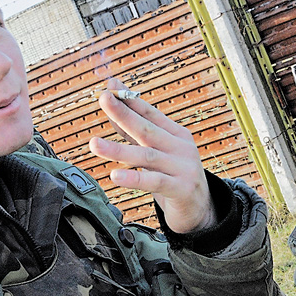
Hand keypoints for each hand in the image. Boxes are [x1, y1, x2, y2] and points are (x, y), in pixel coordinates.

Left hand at [88, 78, 216, 233]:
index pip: (149, 113)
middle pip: (147, 128)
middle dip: (123, 113)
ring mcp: (183, 168)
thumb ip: (136, 135)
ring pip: (146, 155)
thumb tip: (114, 112)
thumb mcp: (158, 153)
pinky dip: (134, 178)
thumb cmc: (174, 178)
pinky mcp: (181, 189)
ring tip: (95, 144)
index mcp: (175, 134)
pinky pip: (154, 182)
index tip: (110, 86)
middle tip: (104, 99)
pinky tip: (116, 175)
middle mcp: (180, 147)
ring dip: (118, 149)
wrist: (201, 210)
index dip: (129, 99)